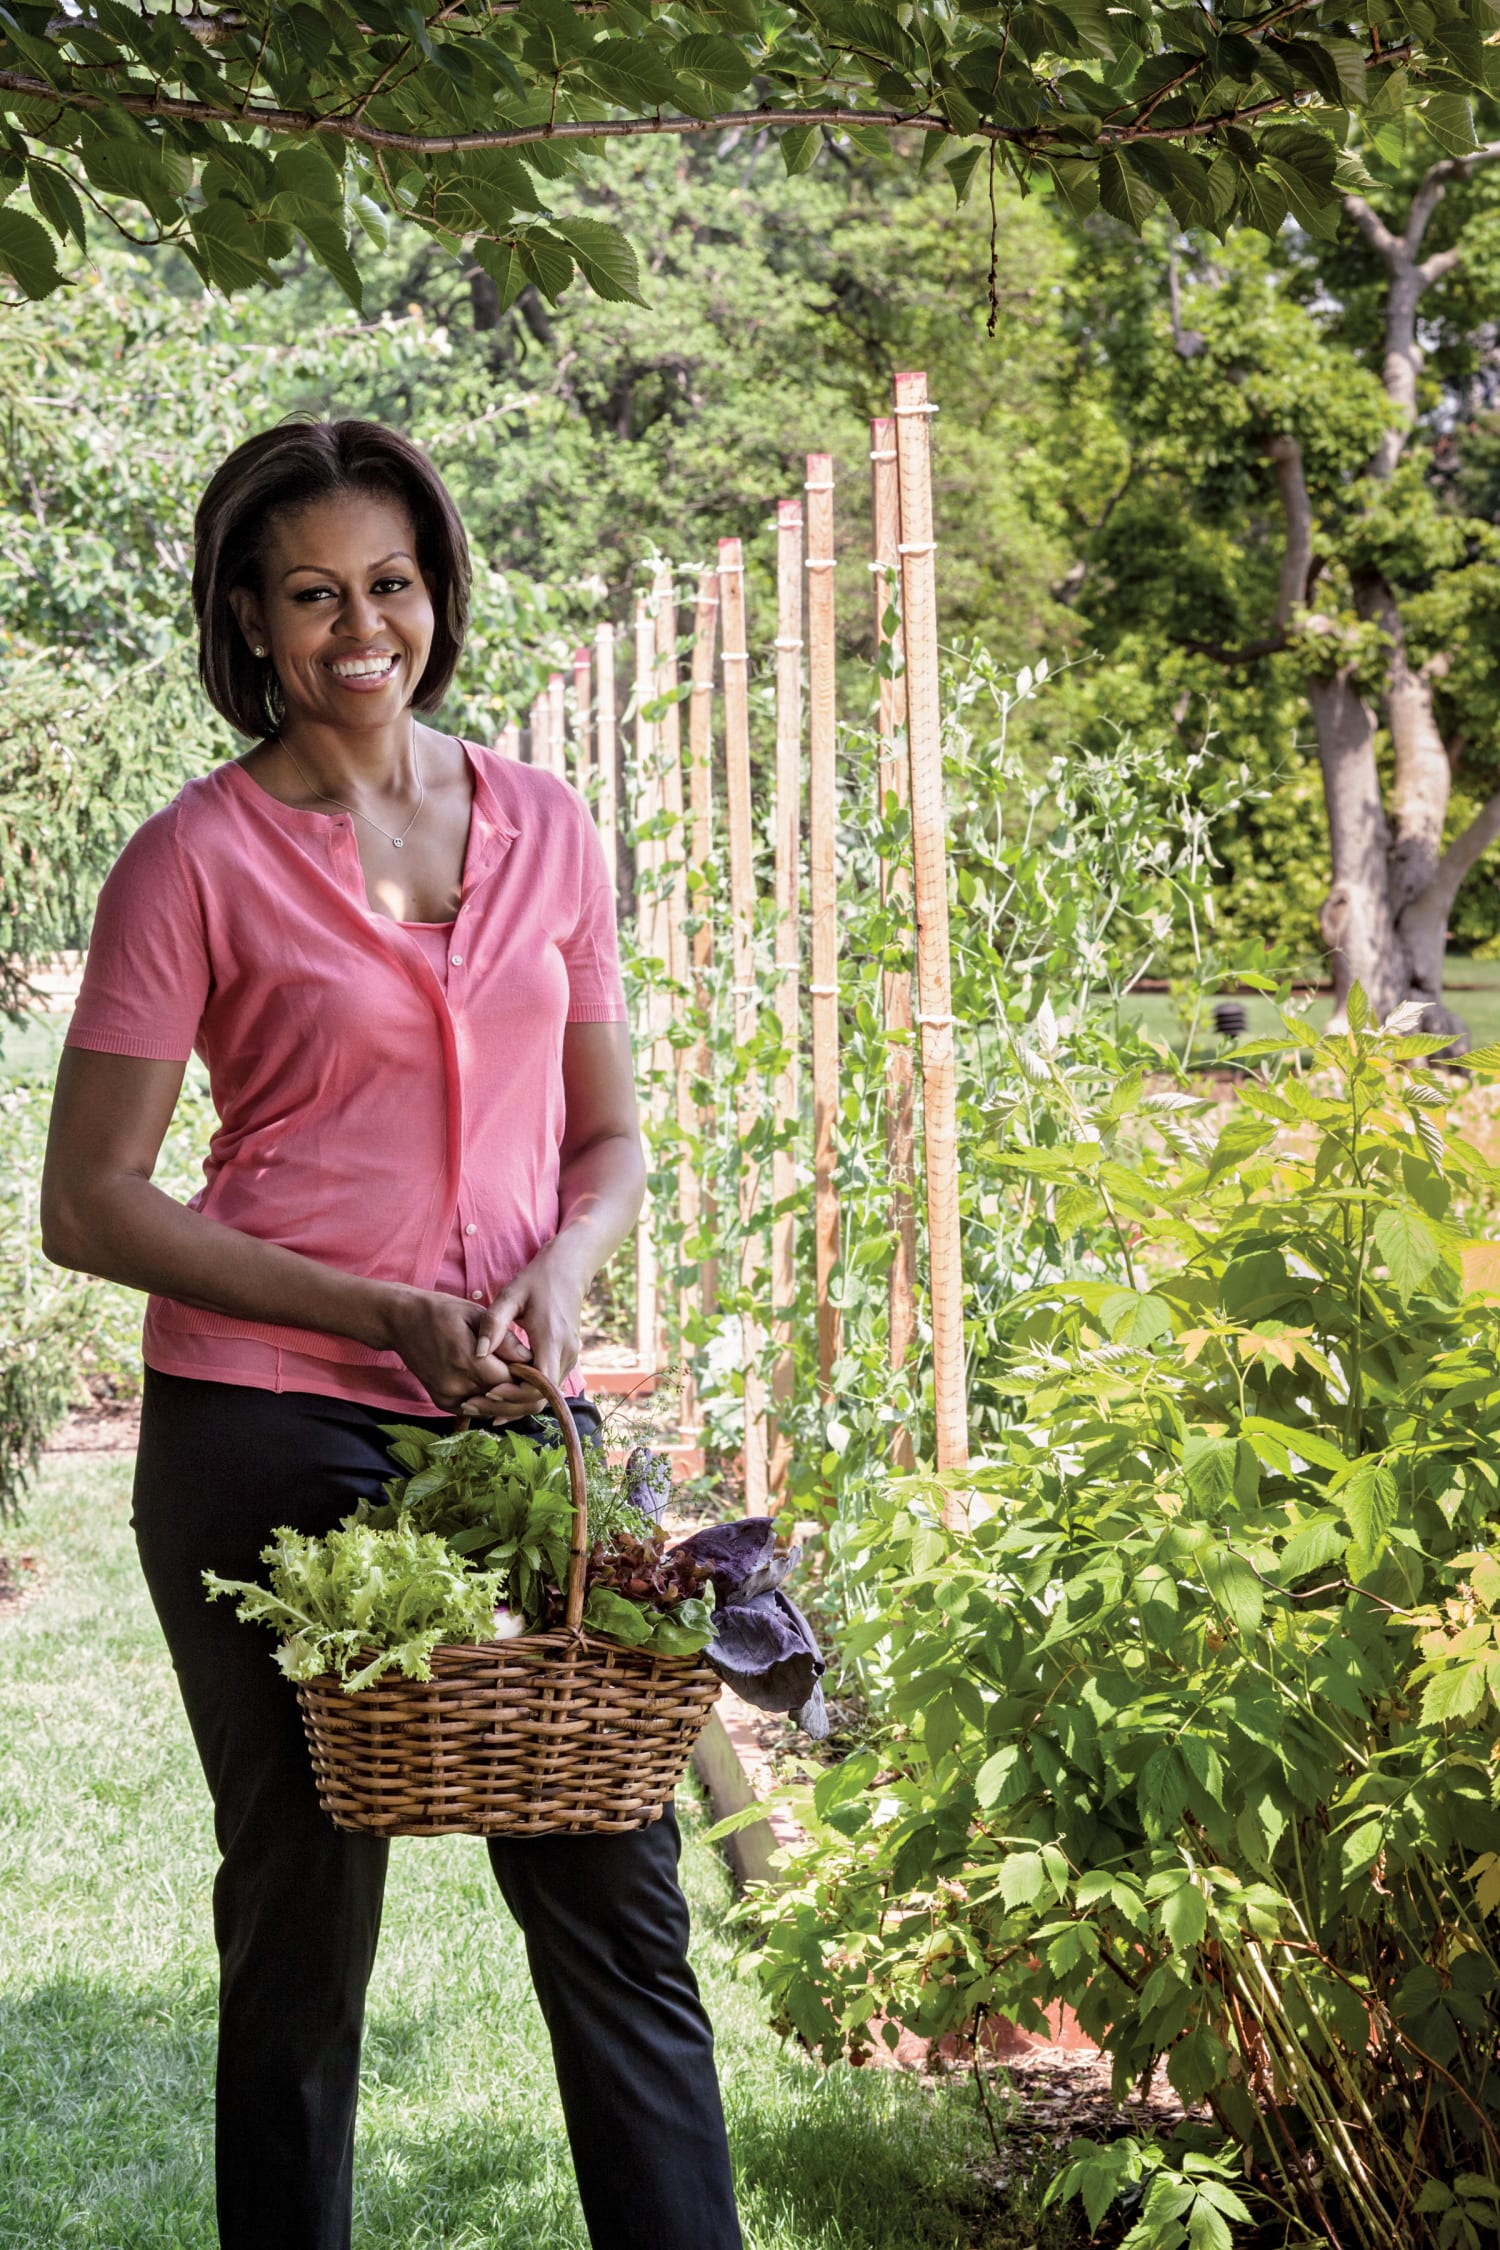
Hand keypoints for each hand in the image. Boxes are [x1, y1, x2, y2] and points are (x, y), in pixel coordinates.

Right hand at [380, 1286, 517, 1415]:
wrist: (401, 1321)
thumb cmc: (442, 1311)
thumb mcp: (476, 1315)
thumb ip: (505, 1339)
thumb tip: (530, 1359)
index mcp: (467, 1360)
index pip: (510, 1381)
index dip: (526, 1375)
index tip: (534, 1364)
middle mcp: (455, 1384)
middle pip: (502, 1398)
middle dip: (518, 1387)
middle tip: (528, 1373)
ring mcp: (446, 1396)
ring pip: (490, 1407)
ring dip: (504, 1397)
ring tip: (513, 1378)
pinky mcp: (441, 1402)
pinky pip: (474, 1408)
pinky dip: (487, 1400)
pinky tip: (492, 1385)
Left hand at [456, 1242, 587, 1420]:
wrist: (568, 1269)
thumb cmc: (537, 1280)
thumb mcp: (510, 1295)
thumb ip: (493, 1324)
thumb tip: (477, 1355)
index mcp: (552, 1340)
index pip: (539, 1385)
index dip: (514, 1395)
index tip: (488, 1391)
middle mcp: (566, 1354)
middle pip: (541, 1399)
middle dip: (507, 1407)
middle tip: (473, 1405)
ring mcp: (569, 1358)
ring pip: (544, 1397)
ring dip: (513, 1405)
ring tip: (479, 1403)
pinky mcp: (565, 1359)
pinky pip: (545, 1387)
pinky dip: (522, 1395)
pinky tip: (496, 1395)